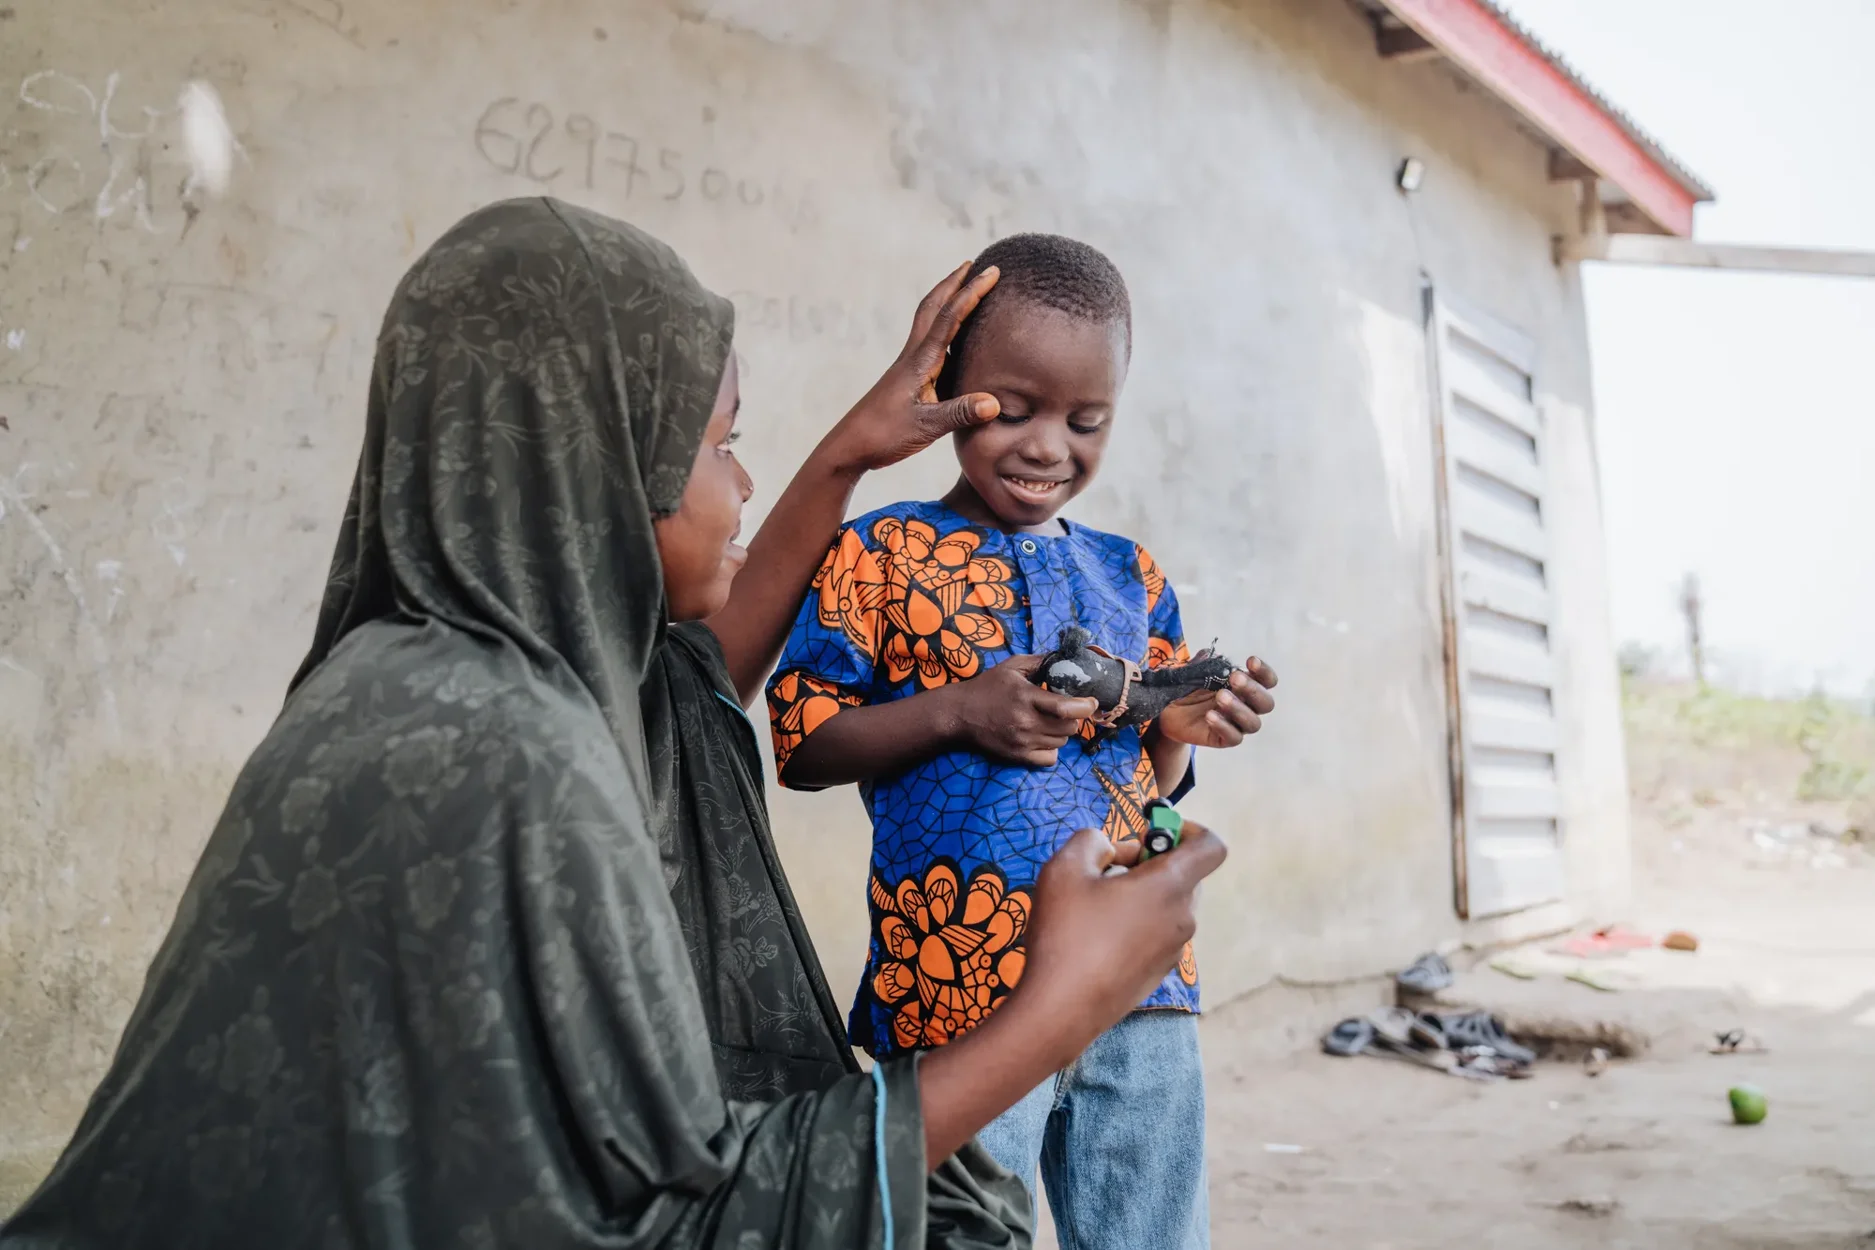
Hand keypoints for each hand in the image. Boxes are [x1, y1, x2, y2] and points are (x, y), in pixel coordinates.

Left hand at [817, 263, 1002, 473]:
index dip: (971, 292)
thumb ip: (960, 413)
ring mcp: (908, 366)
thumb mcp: (926, 427)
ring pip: (928, 321)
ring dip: (945, 300)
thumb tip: (994, 403)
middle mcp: (913, 357)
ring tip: (962, 288)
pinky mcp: (907, 378)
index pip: (950, 317)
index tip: (991, 271)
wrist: (850, 446)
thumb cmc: (884, 436)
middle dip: (953, 283)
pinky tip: (951, 337)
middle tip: (972, 264)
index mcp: (920, 361)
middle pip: (932, 307)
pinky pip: (928, 342)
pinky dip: (942, 327)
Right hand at [943, 655, 1097, 766]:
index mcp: (1026, 697)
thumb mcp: (1011, 666)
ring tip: (1050, 721)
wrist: (958, 714)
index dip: (1086, 706)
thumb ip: (1040, 661)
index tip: (1091, 701)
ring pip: (1061, 742)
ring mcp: (1022, 742)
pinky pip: (1050, 759)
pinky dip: (1052, 749)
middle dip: (1074, 718)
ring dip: (1062, 732)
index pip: (1066, 708)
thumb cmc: (986, 687)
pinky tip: (1043, 738)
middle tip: (1067, 710)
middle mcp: (1025, 722)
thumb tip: (1066, 657)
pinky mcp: (1017, 757)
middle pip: (1069, 728)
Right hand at [1016, 822, 1228, 1063]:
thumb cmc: (1066, 933)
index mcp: (1171, 886)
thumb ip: (1093, 840)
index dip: (1188, 829)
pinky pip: (1157, 935)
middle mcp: (1184, 918)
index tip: (1152, 832)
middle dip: (1152, 862)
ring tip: (1094, 905)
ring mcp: (1174, 951)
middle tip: (1109, 869)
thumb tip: (1110, 849)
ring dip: (1141, 894)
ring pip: (1168, 906)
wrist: (1060, 1009)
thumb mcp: (1066, 866)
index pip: (1212, 847)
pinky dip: (1136, 924)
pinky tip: (1094, 938)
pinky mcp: (1158, 975)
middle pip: (1186, 875)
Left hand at [1156, 656, 1278, 748]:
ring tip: (1220, 696)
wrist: (1169, 708)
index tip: (1251, 661)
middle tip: (1235, 678)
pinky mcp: (1224, 739)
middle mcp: (1247, 706)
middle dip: (1252, 689)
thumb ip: (1207, 662)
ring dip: (1238, 708)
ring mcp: (1237, 724)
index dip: (1264, 672)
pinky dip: (1224, 726)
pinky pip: (1234, 737)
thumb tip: (1212, 654)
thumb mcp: (1197, 670)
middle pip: (1266, 703)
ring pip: (1253, 723)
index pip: (1268, 681)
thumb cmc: (1190, 686)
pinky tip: (1210, 715)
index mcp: (1247, 686)